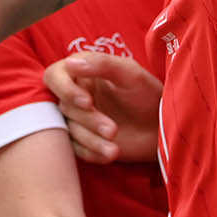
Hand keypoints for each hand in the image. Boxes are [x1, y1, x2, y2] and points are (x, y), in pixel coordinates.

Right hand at [43, 51, 161, 163]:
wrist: (162, 127)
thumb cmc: (148, 94)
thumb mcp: (130, 74)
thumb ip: (102, 64)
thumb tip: (71, 63)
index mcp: (82, 72)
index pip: (54, 76)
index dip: (64, 89)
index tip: (86, 101)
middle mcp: (75, 95)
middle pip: (63, 107)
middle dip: (88, 120)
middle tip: (112, 129)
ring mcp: (78, 119)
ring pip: (69, 131)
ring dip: (91, 140)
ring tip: (115, 148)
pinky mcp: (83, 141)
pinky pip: (77, 150)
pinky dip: (93, 153)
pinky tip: (111, 153)